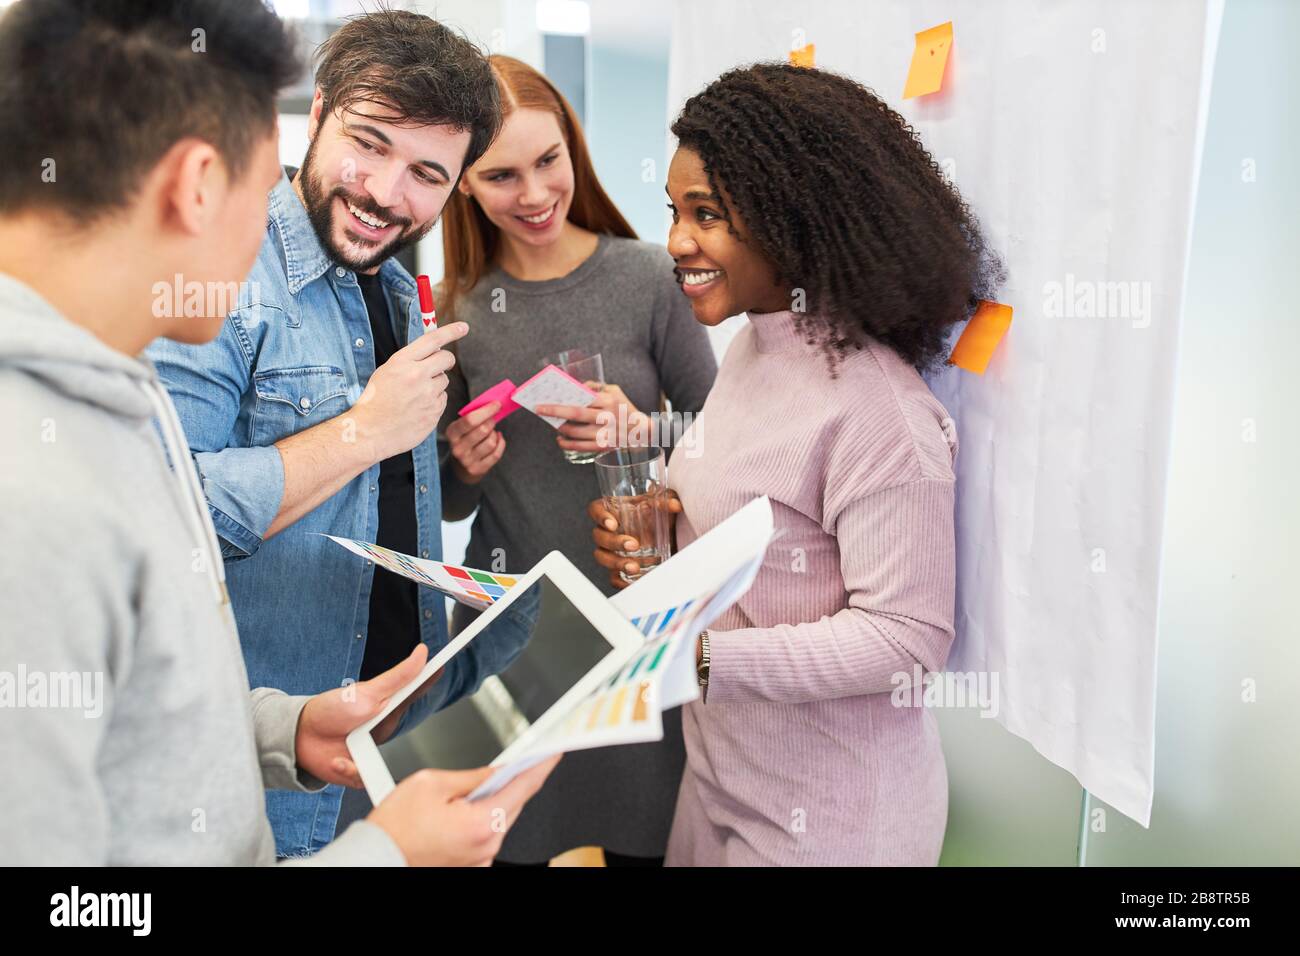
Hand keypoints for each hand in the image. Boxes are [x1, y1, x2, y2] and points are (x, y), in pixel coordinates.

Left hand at [295, 644, 440, 787]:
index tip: (447, 663)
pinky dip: (350, 770)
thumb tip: (422, 652)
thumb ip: (399, 676)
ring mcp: (373, 751)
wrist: (300, 737)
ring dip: (364, 760)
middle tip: (373, 735)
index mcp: (390, 708)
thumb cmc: (332, 710)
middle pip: (406, 734)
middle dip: (390, 741)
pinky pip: (367, 779)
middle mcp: (384, 729)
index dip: (432, 680)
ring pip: (388, 764)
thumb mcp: (368, 693)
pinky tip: (337, 761)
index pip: (416, 693)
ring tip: (344, 754)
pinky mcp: (360, 772)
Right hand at [353, 322, 467, 461]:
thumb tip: (433, 350)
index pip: (433, 339)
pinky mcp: (434, 412)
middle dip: (445, 361)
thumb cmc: (375, 401)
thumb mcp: (386, 372)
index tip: (464, 327)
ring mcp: (428, 395)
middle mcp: (417, 375)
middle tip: (438, 366)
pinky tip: (418, 408)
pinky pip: (443, 400)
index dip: (451, 331)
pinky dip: (434, 402)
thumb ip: (410, 360)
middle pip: (446, 359)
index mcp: (402, 362)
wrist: (369, 432)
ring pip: (444, 381)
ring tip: (415, 395)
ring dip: (435, 385)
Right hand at [368, 754, 561, 865]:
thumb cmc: (395, 827)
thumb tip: (496, 772)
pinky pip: (485, 837)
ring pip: (499, 821)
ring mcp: (480, 861)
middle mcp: (487, 847)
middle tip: (501, 768)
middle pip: (513, 805)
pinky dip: (479, 822)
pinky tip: (459, 815)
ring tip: (461, 797)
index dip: (542, 765)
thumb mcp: (431, 784)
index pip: (524, 786)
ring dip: (490, 804)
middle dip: (509, 784)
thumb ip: (471, 776)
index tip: (554, 752)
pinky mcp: (471, 867)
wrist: (374, 858)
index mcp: (482, 823)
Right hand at [445, 402, 505, 483]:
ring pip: (491, 442)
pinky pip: (496, 454)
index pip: (470, 420)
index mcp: (452, 433)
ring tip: (491, 433)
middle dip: (491, 421)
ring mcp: (467, 460)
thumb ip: (473, 416)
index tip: (497, 404)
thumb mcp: (461, 427)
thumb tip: (494, 404)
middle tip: (492, 420)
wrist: (459, 467)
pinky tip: (498, 440)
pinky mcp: (477, 469)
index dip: (486, 411)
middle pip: (483, 430)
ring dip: (494, 435)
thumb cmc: (464, 440)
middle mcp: (457, 448)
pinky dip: (500, 444)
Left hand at [535, 382, 651, 453]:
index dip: (563, 400)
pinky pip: (580, 447)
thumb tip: (575, 387)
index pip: (581, 399)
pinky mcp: (604, 446)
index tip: (546, 400)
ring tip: (554, 425)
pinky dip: (567, 444)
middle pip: (575, 414)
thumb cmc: (626, 408)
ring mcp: (605, 433)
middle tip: (540, 410)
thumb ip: (595, 387)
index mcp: (608, 401)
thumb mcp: (615, 391)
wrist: (644, 431)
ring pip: (575, 432)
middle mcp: (607, 417)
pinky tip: (560, 440)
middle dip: (555, 412)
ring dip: (561, 428)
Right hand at [587, 492, 681, 589]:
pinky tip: (633, 581)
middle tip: (634, 545)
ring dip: (616, 563)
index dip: (600, 516)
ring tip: (634, 567)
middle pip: (599, 536)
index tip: (613, 524)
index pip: (596, 509)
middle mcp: (608, 531)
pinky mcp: (618, 568)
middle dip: (614, 542)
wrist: (666, 535)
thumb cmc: (657, 515)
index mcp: (613, 511)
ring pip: (602, 557)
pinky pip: (613, 577)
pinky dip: (621, 581)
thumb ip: (667, 502)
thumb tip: (675, 505)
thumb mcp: (661, 506)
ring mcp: (611, 551)